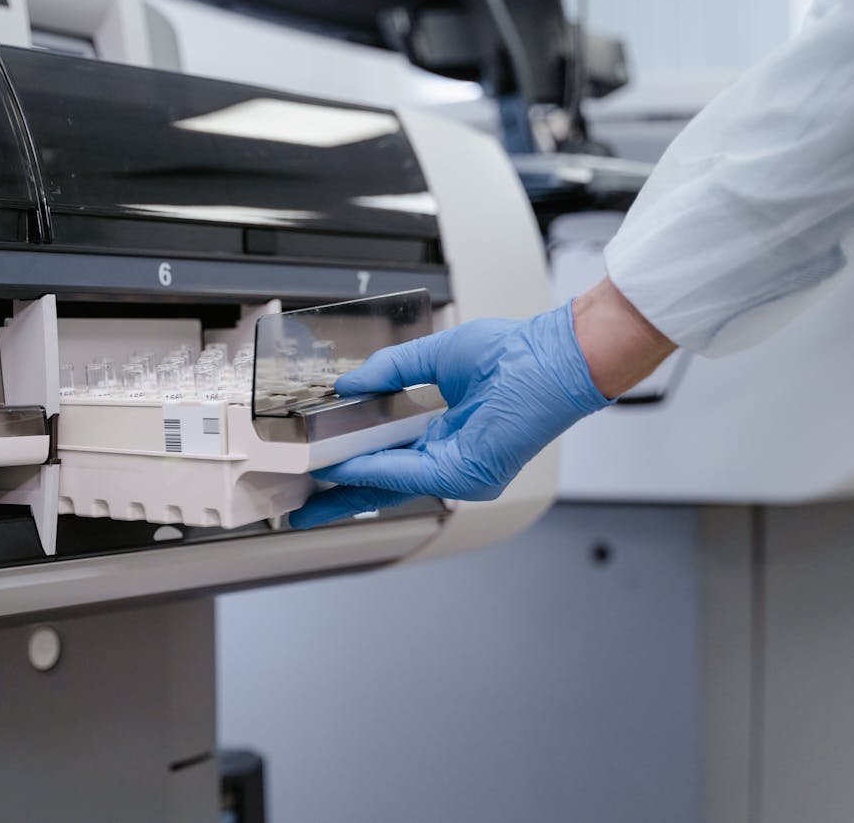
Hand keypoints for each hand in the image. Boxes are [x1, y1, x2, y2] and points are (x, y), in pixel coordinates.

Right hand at [288, 300, 614, 528]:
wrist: (554, 356)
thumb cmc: (515, 353)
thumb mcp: (435, 357)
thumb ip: (389, 371)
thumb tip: (347, 383)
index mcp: (442, 433)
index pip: (385, 456)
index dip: (348, 461)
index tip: (315, 461)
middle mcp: (448, 457)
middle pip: (381, 483)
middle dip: (337, 494)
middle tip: (299, 501)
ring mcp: (457, 470)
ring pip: (389, 484)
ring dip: (346, 485)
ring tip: (308, 482)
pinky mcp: (466, 472)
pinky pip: (408, 475)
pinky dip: (373, 472)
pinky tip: (344, 468)